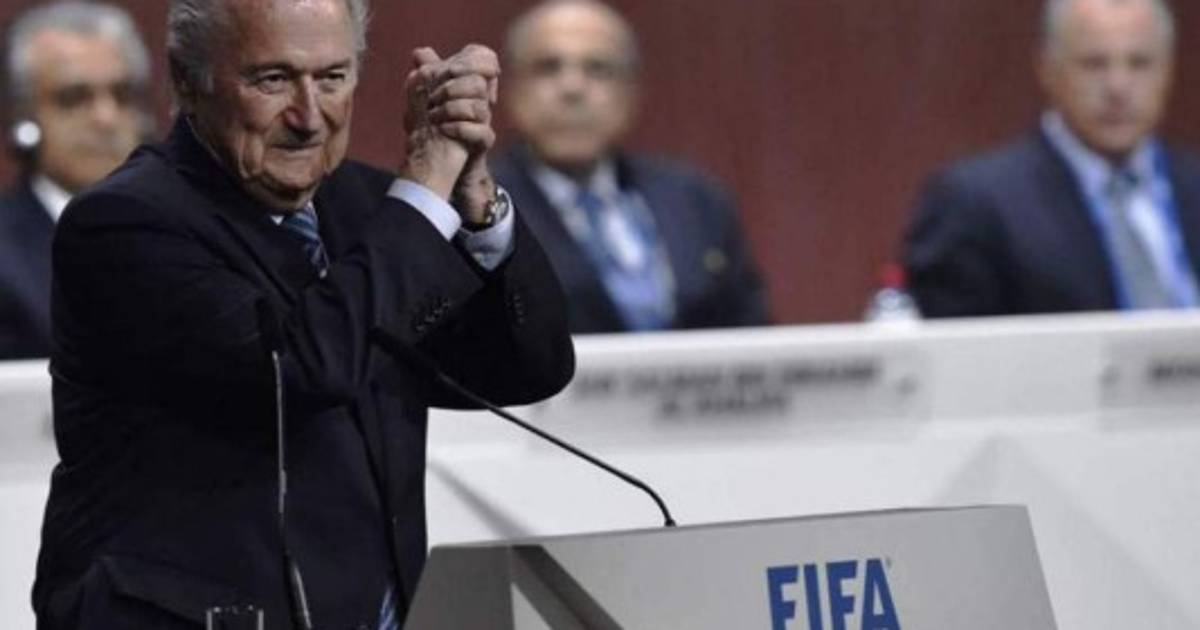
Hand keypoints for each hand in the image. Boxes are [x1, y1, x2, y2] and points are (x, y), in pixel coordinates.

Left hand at [399, 45, 499, 206]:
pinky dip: (460, 129)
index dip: (470, 60)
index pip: (485, 58)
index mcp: (470, 85)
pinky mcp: (482, 144)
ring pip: (481, 107)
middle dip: (452, 87)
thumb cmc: (436, 127)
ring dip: (452, 109)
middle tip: (432, 98)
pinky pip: (482, 133)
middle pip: (480, 82)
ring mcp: (484, 122)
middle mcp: (481, 101)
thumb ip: (427, 74)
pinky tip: (443, 129)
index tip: (448, 70)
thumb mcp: (426, 98)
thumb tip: (419, 52)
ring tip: (433, 116)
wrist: (440, 165)